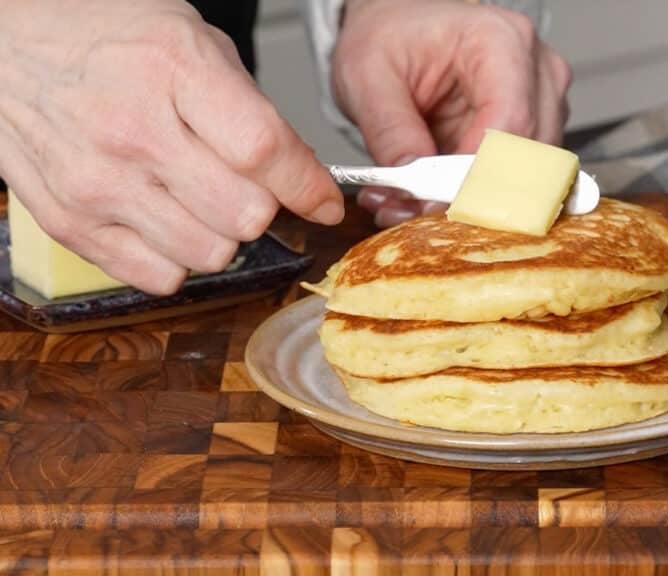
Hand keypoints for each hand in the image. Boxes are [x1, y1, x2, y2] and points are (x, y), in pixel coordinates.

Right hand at [0, 0, 342, 294]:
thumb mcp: (192, 41)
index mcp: (173, 69)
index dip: (308, 186)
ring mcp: (95, 182)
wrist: (4, 41)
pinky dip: (177, 258)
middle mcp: (131, 129)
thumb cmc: (104, 36)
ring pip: (210, 254)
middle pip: (244, 215)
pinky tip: (164, 219)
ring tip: (196, 198)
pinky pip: (158, 277)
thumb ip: (250, 109)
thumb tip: (304, 178)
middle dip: (262, 207)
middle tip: (245, 187)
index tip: (324, 201)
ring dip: (221, 235)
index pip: (264, 152)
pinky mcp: (68, 221)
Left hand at [333, 0, 571, 227]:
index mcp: (500, 42)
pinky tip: (434, 193)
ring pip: (527, 179)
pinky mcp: (534, 132)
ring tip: (413, 201)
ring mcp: (542, 103)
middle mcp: (535, 72)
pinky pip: (518, 180)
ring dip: (472, 200)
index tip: (435, 204)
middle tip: (413, 210)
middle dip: (470, 195)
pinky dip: (475, 196)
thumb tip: (414, 182)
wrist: (397, 29)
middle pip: (526, 159)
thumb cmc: (391, 37)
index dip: (476, 176)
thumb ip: (390, 130)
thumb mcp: (368, 75)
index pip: (509, 126)